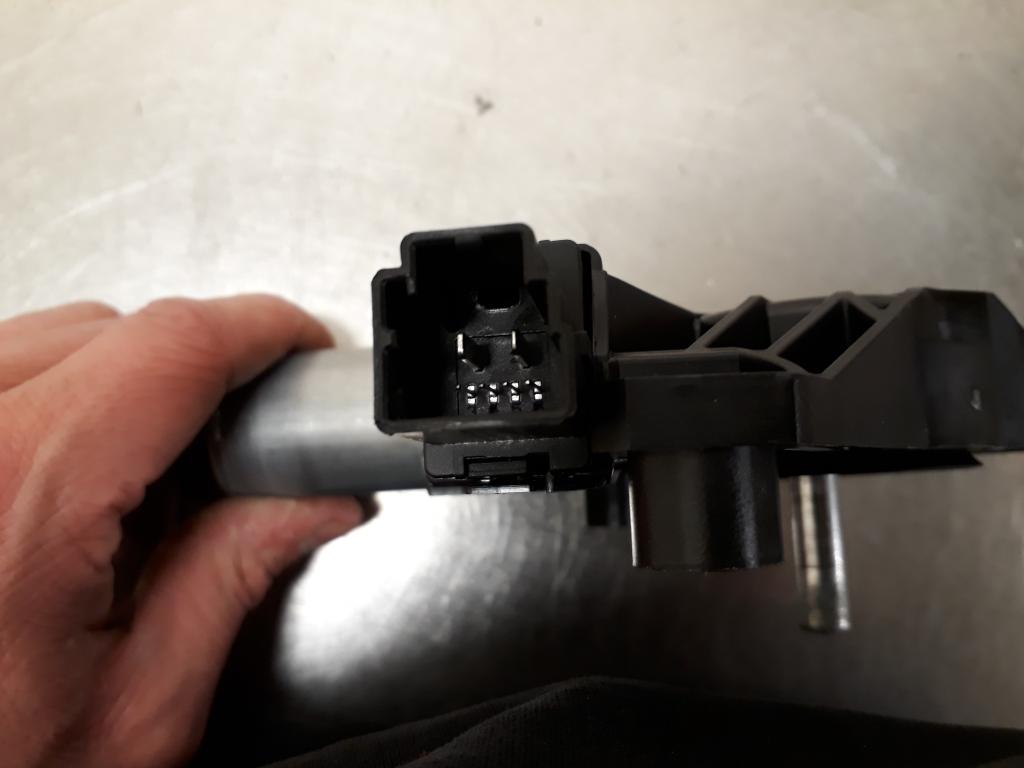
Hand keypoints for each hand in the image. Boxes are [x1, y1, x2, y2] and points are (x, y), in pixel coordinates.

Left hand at [0, 297, 362, 766]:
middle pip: (112, 330)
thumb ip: (233, 579)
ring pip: (47, 338)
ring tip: (140, 483)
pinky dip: (56, 399)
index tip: (300, 345)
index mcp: (14, 496)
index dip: (260, 330)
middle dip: (197, 374)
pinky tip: (71, 483)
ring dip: (121, 384)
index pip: (170, 348)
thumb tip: (313, 504)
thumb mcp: (136, 706)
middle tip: (235, 451)